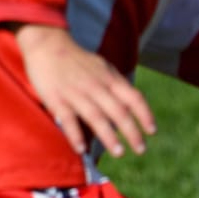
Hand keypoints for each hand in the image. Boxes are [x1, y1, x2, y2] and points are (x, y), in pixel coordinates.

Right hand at [11, 23, 155, 156]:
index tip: (152, 131)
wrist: (47, 44)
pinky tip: (82, 149)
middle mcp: (96, 86)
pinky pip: (68, 120)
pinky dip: (75, 135)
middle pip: (118, 111)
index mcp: (109, 78)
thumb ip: (115, 85)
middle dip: (132, 132)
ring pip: (96, 117)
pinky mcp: (56, 99)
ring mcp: (76, 93)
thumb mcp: (102, 67)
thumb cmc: (77, 60)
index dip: (145, 115)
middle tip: (141, 150)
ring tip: (119, 153)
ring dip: (109, 137)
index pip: (133, 98)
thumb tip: (129, 106)